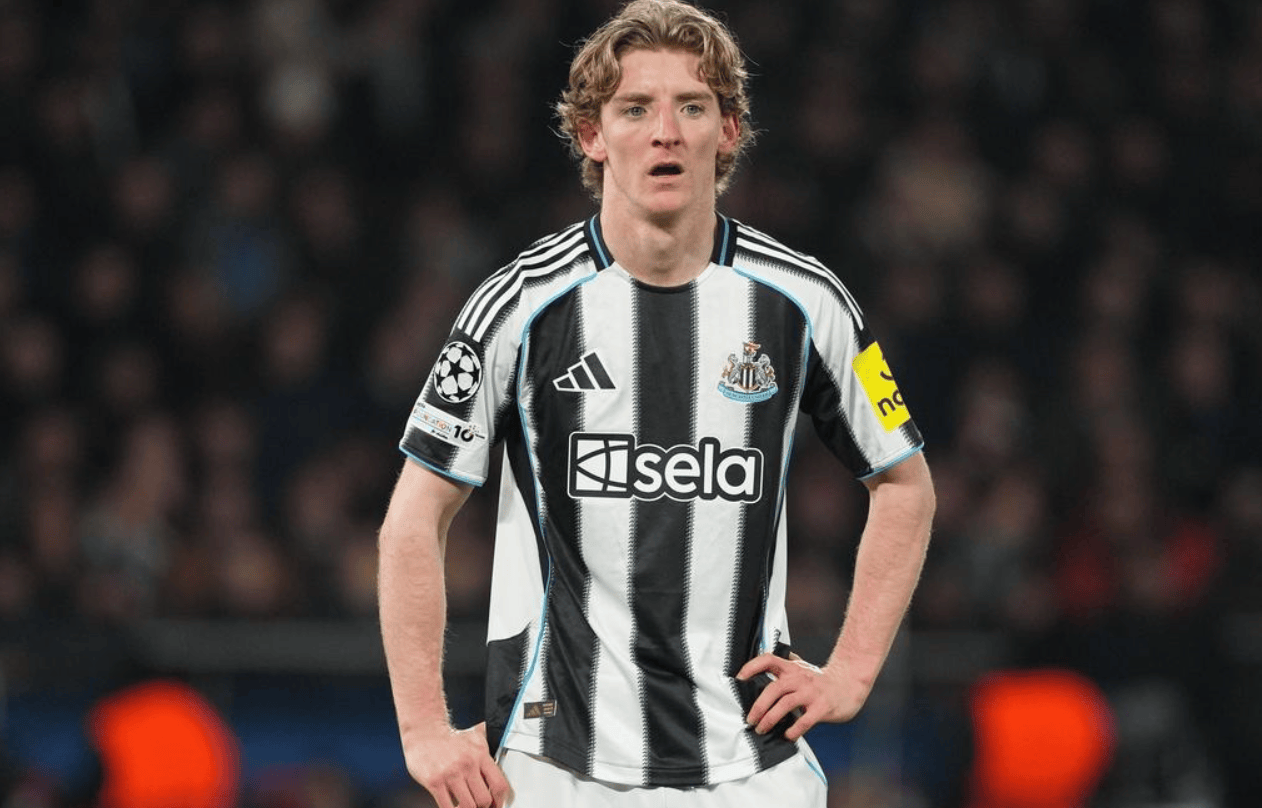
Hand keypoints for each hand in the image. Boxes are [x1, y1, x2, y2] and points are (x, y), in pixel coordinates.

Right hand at [403, 721, 510, 807]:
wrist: (424, 732)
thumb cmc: (448, 738)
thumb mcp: (473, 738)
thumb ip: (488, 748)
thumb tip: (501, 750)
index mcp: (480, 755)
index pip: (499, 785)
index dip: (500, 801)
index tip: (496, 805)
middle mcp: (468, 764)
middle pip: (484, 800)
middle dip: (482, 807)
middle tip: (478, 806)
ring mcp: (451, 774)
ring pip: (468, 806)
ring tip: (464, 806)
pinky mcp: (434, 782)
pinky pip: (447, 807)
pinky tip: (452, 806)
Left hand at [736, 653, 867, 741]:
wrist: (849, 684)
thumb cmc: (821, 679)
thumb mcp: (802, 667)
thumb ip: (784, 665)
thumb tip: (761, 663)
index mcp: (792, 668)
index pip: (768, 660)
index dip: (752, 666)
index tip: (739, 678)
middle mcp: (800, 678)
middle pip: (774, 689)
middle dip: (758, 706)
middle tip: (750, 719)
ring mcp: (811, 693)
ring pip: (785, 704)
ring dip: (770, 719)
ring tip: (762, 729)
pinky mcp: (822, 707)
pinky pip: (805, 720)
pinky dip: (794, 729)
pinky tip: (787, 735)